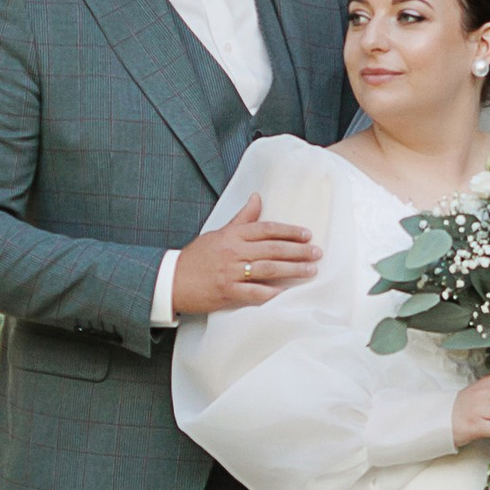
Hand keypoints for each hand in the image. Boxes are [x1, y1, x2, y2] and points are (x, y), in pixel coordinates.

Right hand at [172, 193, 321, 317]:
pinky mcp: (226, 291)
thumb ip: (242, 218)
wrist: (172, 279)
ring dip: (292, 270)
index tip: (307, 234)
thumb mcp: (219, 232)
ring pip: (268, 269)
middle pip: (272, 249)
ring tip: (310, 271)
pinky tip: (285, 293)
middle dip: (298, 251)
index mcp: (233, 235)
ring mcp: (230, 272)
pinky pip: (253, 292)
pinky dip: (270, 293)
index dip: (289, 231)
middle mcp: (234, 251)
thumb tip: (257, 197)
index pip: (267, 229)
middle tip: (317, 253)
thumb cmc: (197, 256)